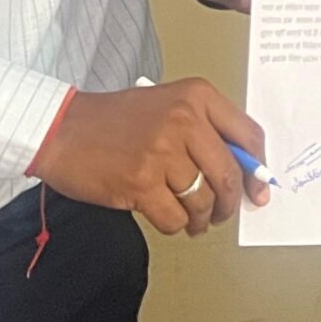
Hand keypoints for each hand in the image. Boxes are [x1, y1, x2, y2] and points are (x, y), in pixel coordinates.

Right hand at [31, 78, 271, 236]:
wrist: (62, 129)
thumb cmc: (115, 120)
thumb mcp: (167, 106)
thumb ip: (205, 130)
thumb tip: (243, 173)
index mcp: (196, 96)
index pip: (249, 135)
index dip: (258, 169)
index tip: (258, 189)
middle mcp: (184, 119)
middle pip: (229, 174)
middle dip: (230, 203)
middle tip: (223, 213)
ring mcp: (162, 152)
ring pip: (203, 201)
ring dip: (201, 218)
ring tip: (192, 219)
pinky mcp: (141, 183)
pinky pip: (175, 218)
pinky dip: (176, 225)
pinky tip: (168, 218)